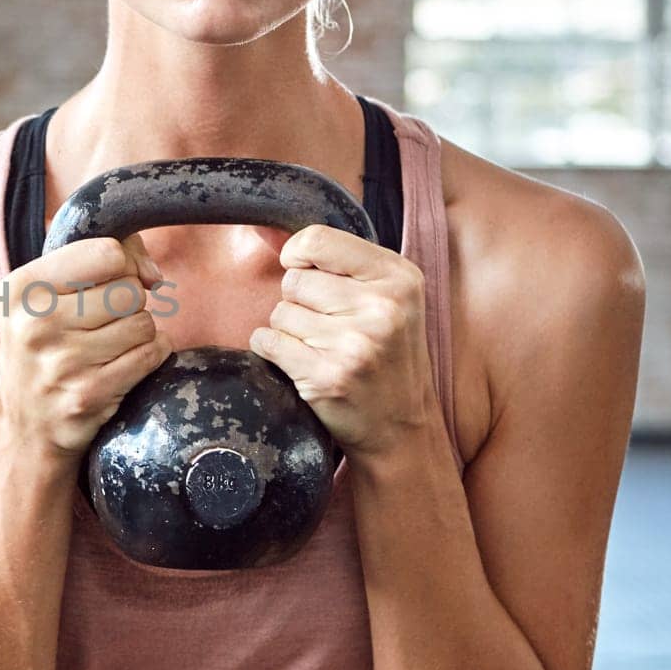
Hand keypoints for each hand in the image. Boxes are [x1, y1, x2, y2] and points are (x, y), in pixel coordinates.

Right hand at [0, 234, 171, 460]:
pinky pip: (149, 355)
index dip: (123, 265)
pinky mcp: (89, 394)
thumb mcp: (44, 296)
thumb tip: (152, 273)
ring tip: (109, 346)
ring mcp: (63, 361)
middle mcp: (37, 323)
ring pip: (144, 323)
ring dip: (138, 333)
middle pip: (130, 289)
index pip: (107, 252)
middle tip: (104, 322)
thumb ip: (98, 260)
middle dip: (130, 303)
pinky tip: (122, 364)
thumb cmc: (43, 349)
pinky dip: (148, 356)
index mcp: (22, 288)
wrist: (24, 428)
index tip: (113, 282)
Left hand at [249, 225, 438, 456]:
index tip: (302, 270)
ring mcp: (355, 343)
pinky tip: (302, 363)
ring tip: (321, 348)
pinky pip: (267, 341)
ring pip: (279, 312)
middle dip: (298, 302)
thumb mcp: (391, 299)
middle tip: (327, 327)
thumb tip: (279, 242)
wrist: (403, 428)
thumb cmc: (388, 356)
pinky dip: (274, 351)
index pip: (319, 240)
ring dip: (289, 330)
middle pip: (294, 280)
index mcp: (399, 277)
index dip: (298, 254)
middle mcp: (381, 306)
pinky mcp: (327, 375)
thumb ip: (346, 265)